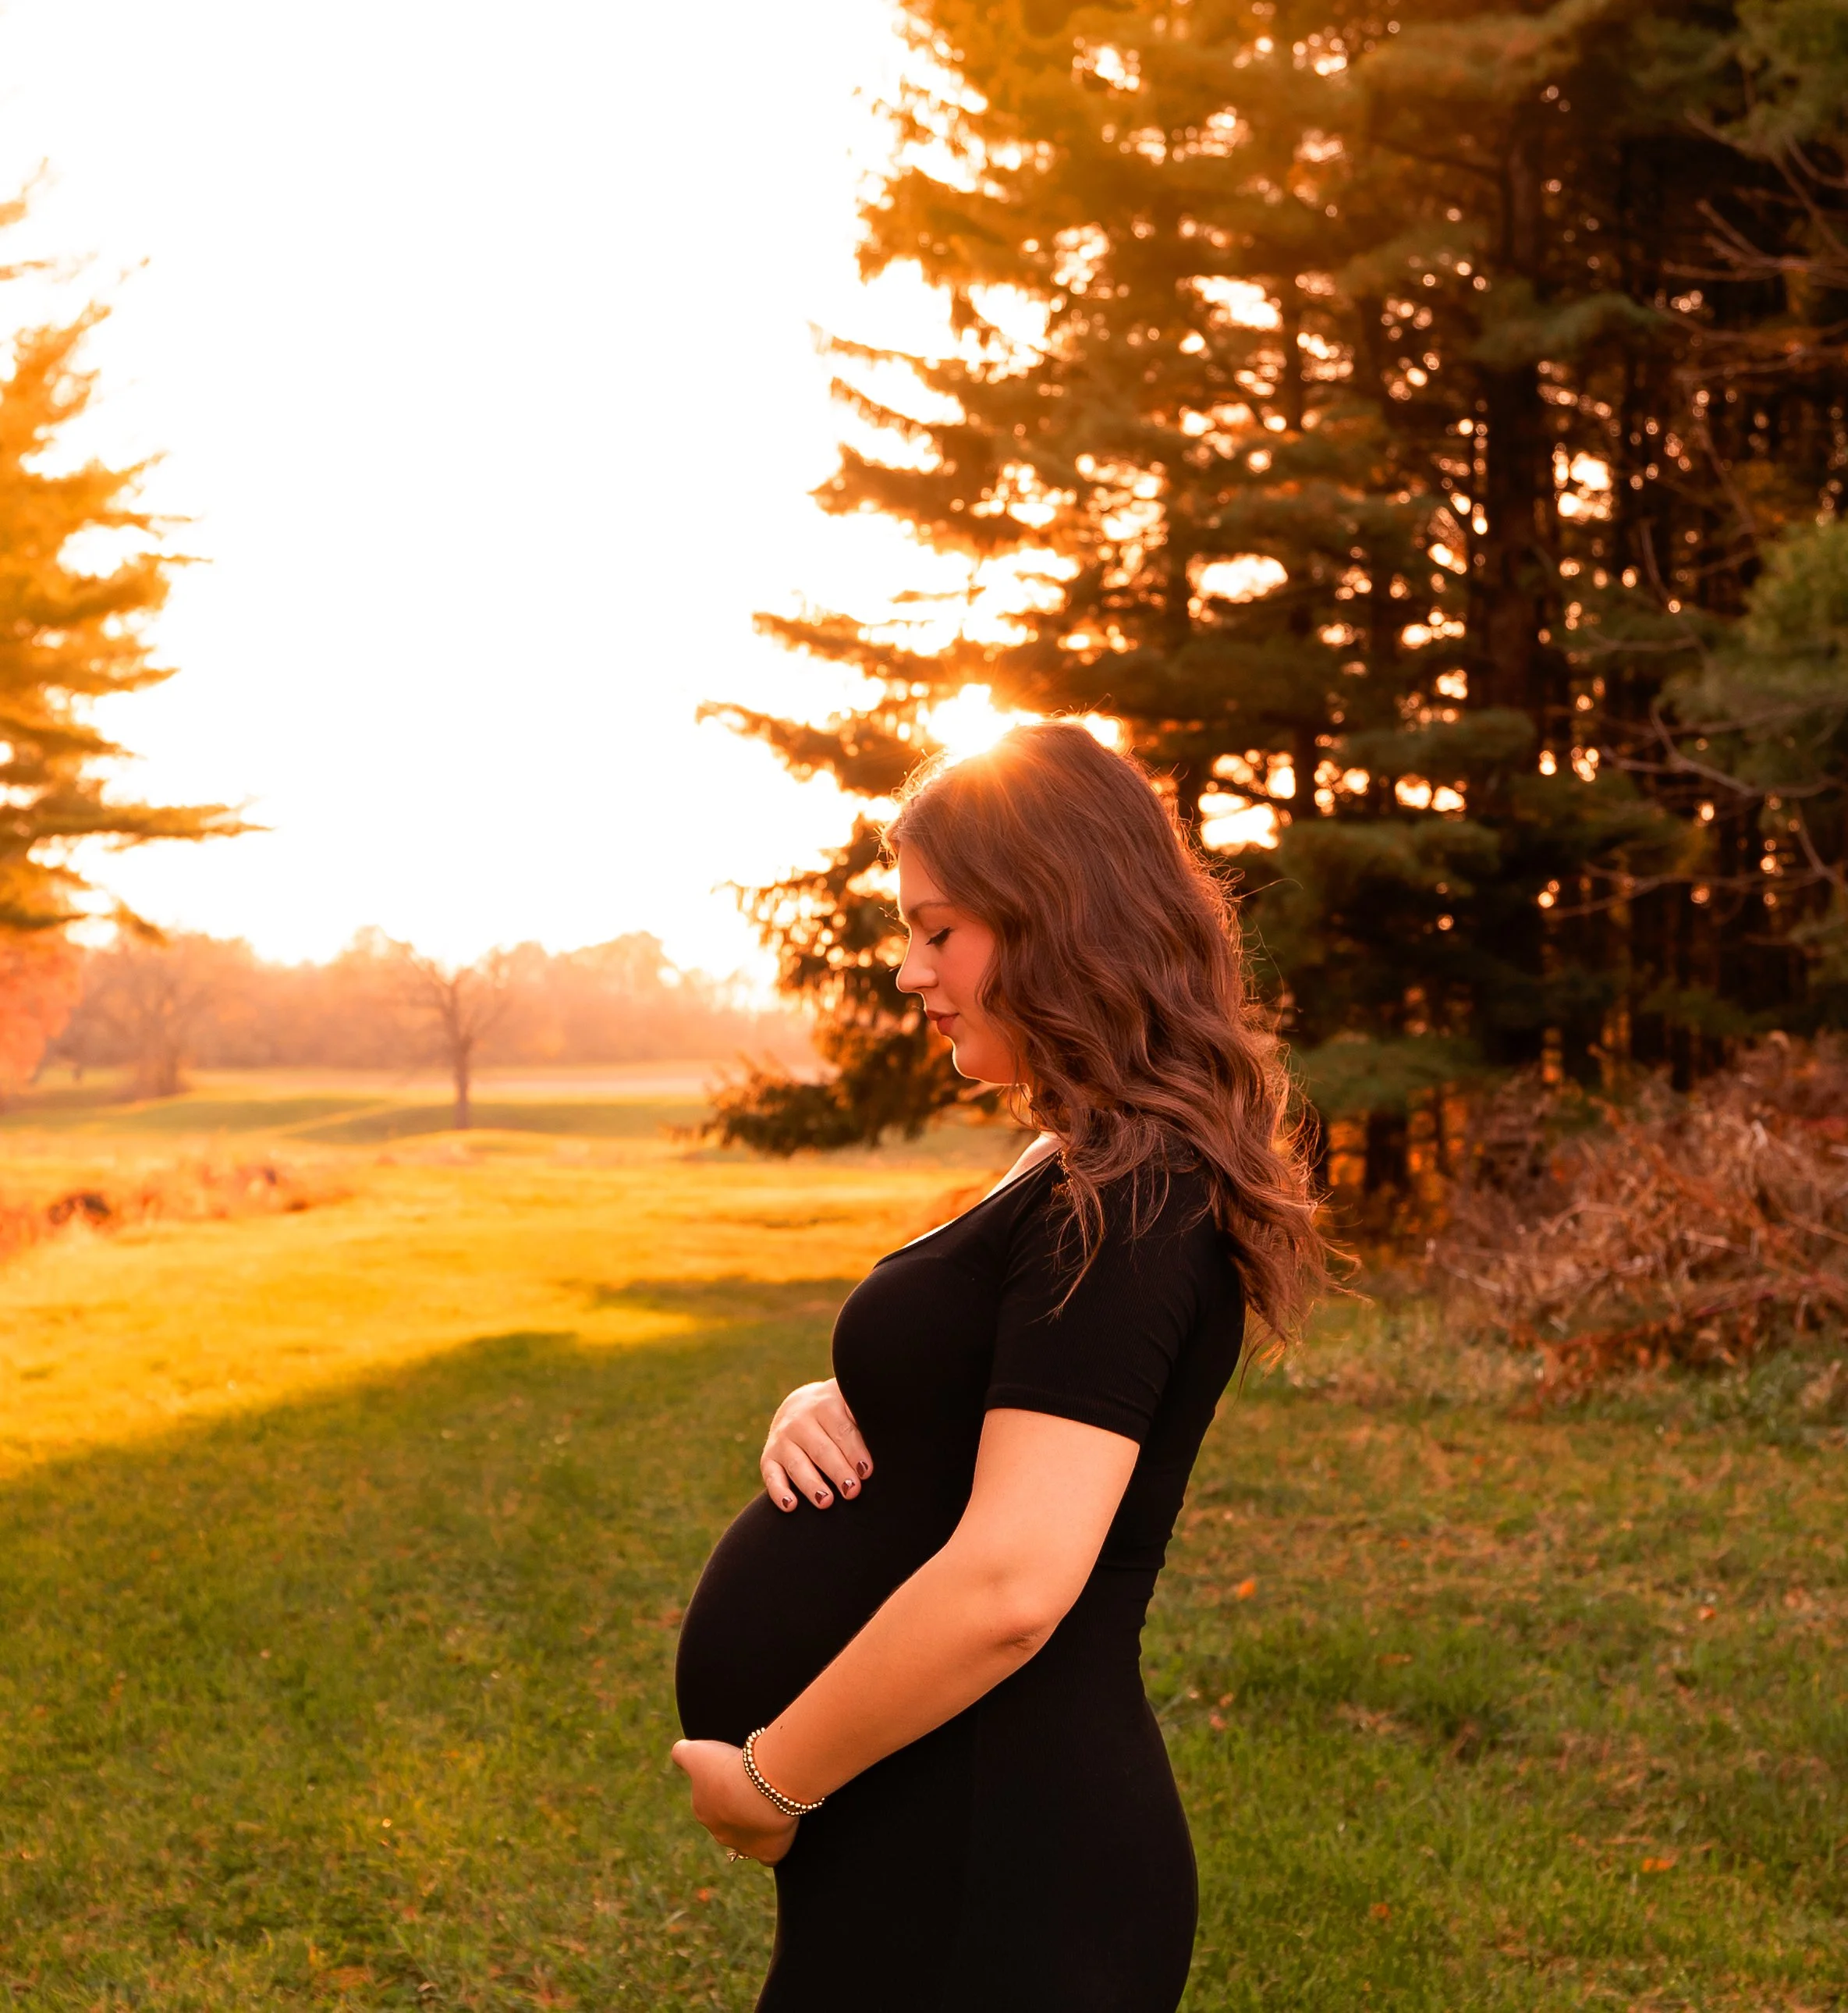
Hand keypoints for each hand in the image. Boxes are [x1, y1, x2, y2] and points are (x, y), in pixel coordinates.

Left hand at [670, 1739, 798, 1863]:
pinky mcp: (767, 1853)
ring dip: (757, 1824)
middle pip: (730, 1821)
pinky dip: (773, 1844)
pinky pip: (769, 1854)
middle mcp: (721, 1834)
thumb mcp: (698, 1753)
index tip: (738, 1771)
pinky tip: (779, 1828)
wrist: (761, 1788)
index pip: (711, 1800)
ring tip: (771, 1802)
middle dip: (740, 1806)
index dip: (725, 1785)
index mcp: (703, 1811)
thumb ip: (682, 1753)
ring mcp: (745, 1847)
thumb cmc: (729, 1769)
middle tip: (757, 1784)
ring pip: (749, 1838)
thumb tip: (678, 1752)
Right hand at [762, 1377, 872, 1512]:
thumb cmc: (840, 1413)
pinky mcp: (769, 1456)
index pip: (842, 1430)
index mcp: (827, 1404)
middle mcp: (801, 1419)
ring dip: (811, 1484)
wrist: (801, 1405)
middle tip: (852, 1491)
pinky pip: (771, 1475)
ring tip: (826, 1502)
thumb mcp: (852, 1406)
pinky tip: (790, 1506)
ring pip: (797, 1463)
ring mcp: (783, 1438)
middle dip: (837, 1471)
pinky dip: (778, 1491)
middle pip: (821, 1449)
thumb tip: (897, 1439)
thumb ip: (867, 1421)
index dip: (854, 1451)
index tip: (867, 1471)